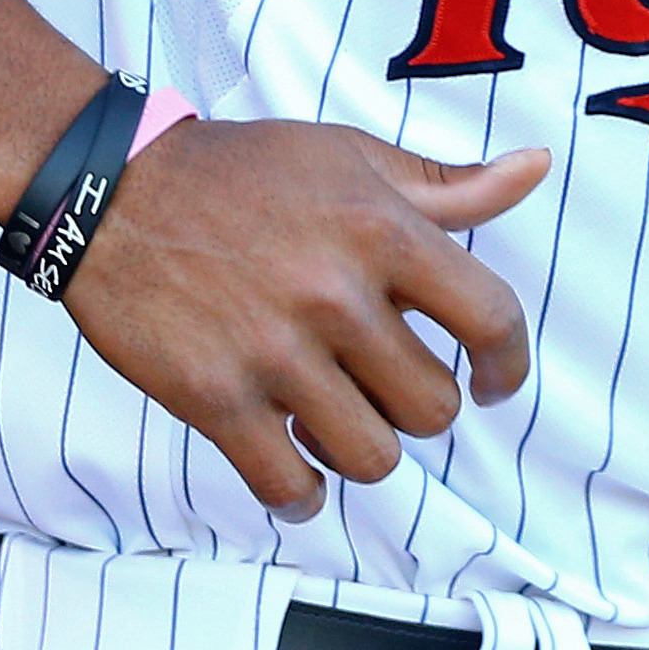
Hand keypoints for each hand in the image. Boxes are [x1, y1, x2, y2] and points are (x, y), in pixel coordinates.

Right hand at [60, 117, 545, 519]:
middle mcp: (337, 295)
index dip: (508, 365)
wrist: (113, 190)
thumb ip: (448, 184)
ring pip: (372, 456)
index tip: (494, 383)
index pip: (491, 318)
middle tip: (383, 387)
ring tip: (334, 419)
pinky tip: (292, 464)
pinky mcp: (215, 398)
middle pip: (432, 407)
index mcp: (382, 230)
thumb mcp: (351, 156)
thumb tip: (535, 168)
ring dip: (361, 449)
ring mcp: (275, 353)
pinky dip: (300, 492)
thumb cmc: (241, 171)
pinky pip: (288, 485)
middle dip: (417, 405)